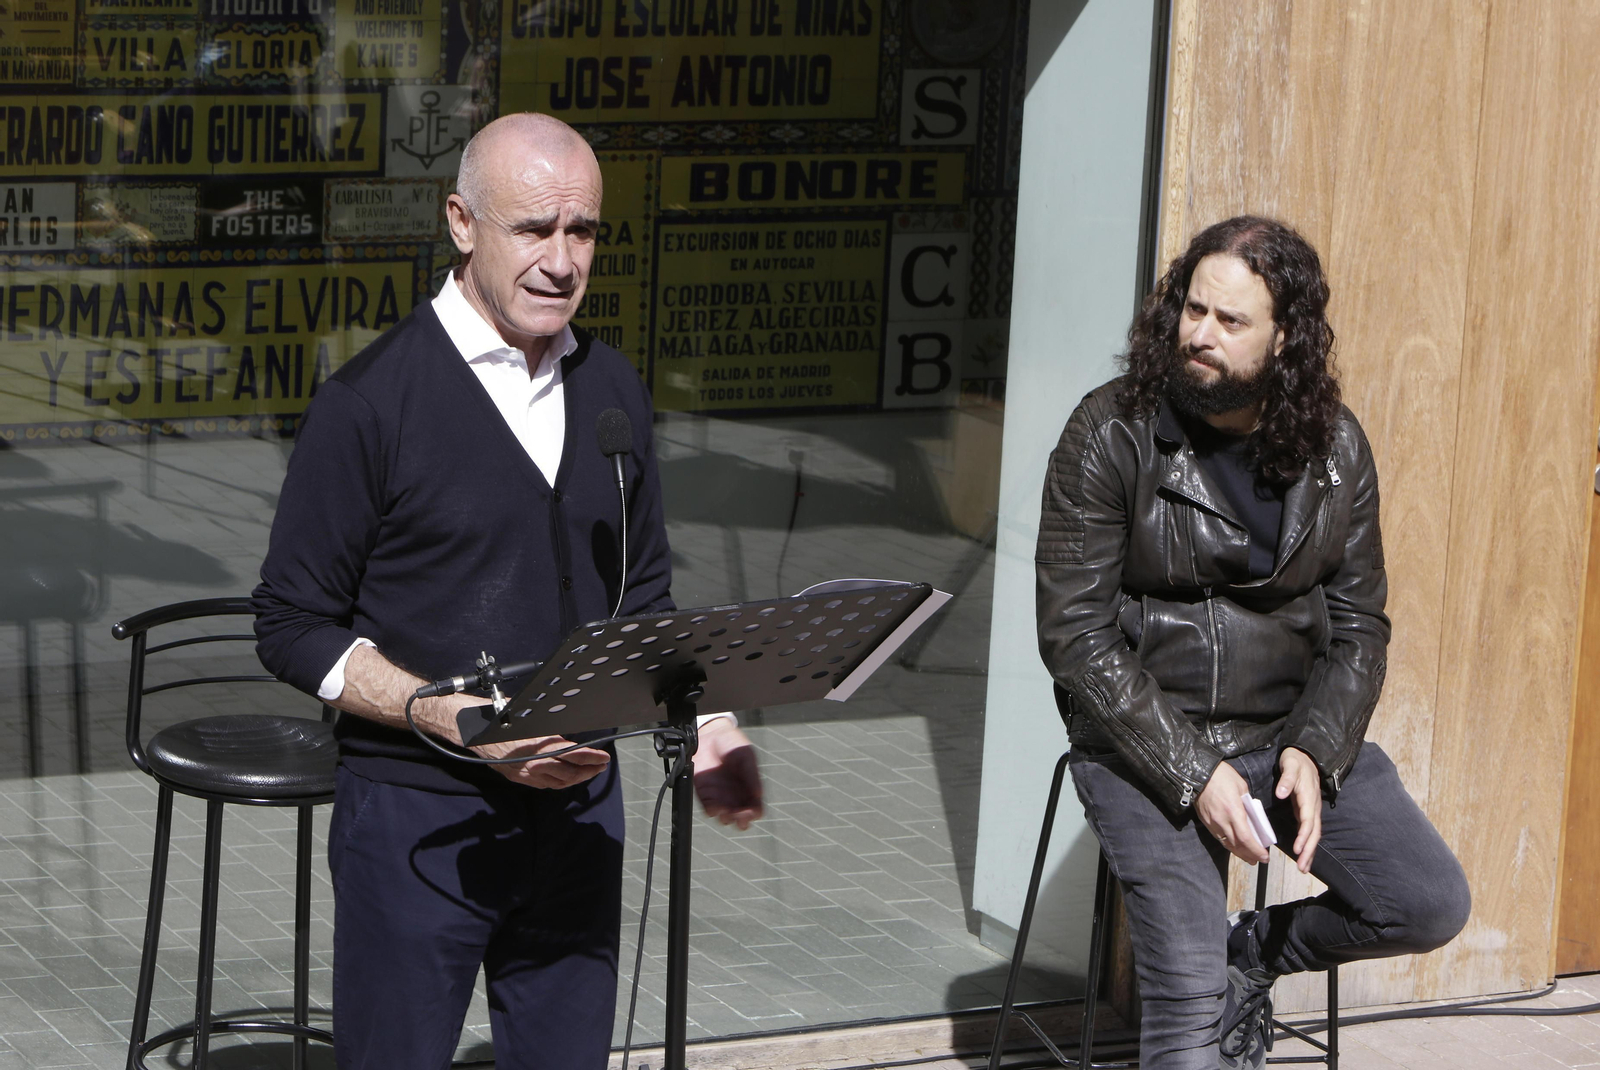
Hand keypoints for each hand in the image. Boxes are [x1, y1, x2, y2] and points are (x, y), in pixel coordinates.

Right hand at [472, 728, 610, 789]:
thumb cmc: (501, 720)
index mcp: (539, 746)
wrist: (476, 732)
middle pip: (569, 772)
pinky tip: (566, 778)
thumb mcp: (530, 720)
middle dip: (588, 771)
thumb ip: (549, 732)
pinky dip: (559, 782)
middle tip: (601, 766)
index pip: (573, 754)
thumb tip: (567, 736)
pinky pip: (545, 784)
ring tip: (588, 773)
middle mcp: (534, 763)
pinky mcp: (520, 778)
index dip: (591, 757)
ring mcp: (527, 773)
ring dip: (576, 779)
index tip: (603, 757)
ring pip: (559, 781)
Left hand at [693, 719, 763, 829]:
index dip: (755, 813)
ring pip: (726, 817)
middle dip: (742, 820)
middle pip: (741, 817)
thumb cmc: (731, 744)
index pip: (755, 808)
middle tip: (740, 815)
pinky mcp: (705, 794)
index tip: (752, 810)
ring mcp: (720, 796)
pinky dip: (713, 812)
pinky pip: (709, 809)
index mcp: (749, 788)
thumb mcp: (745, 756)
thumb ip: (752, 775)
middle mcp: (735, 795)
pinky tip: (716, 808)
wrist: (709, 735)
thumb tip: (759, 794)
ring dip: (727, 818)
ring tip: (728, 812)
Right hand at [1195, 761, 1269, 863]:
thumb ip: (1247, 803)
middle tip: (1260, 860)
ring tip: (1250, 859)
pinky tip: (1235, 847)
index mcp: (1233, 812)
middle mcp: (1223, 821)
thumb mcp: (1241, 786)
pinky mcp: (1207, 822)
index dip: (1256, 850)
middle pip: (1237, 845)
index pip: (1246, 838)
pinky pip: (1220, 838)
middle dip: (1250, 855)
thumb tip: (1252, 814)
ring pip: (1227, 844)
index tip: (1265, 856)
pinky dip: (1229, 845)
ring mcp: (1213, 823)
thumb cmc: (1221, 776)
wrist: (1196, 773)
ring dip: (1240, 853)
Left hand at [1275, 746, 1321, 872]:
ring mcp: (1311, 809)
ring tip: (1304, 868)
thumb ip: (1287, 779)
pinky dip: (1307, 843)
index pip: (1308, 820)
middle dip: (1309, 851)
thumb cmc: (1296, 760)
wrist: (1305, 754)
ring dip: (1310, 851)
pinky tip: (1303, 854)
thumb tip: (1281, 793)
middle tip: (1302, 868)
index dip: (1304, 836)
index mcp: (1308, 797)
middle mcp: (1313, 806)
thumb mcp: (1290, 765)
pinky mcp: (1307, 810)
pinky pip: (1309, 830)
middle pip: (1314, 832)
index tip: (1298, 849)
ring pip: (1314, 834)